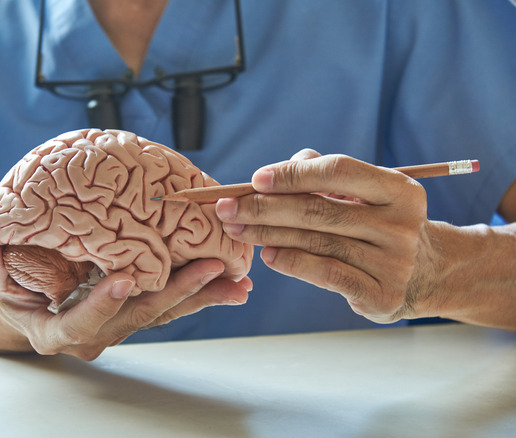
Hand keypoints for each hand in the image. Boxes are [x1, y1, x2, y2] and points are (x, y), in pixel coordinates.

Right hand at [0, 234, 250, 359]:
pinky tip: (229, 284)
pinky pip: (166, 304)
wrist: (23, 307)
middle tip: (210, 272)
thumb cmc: (6, 293)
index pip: (82, 322)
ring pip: (161, 313)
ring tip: (237, 283)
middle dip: (176, 295)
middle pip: (138, 318)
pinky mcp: (132, 309)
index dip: (102, 303)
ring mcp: (117, 324)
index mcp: (58, 331)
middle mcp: (94, 333)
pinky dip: (197, 293)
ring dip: (200, 298)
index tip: (123, 280)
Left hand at [216, 149, 435, 322]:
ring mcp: (393, 262)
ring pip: (317, 243)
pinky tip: (268, 255)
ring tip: (238, 229)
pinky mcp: (380, 294)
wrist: (427, 275)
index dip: (293, 174)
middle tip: (228, 208)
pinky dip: (292, 262)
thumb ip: (326, 174)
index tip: (256, 179)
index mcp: (399, 190)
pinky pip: (326, 274)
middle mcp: (400, 224)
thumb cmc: (379, 223)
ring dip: (269, 234)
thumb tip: (283, 166)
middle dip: (265, 208)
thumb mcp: (367, 193)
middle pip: (319, 210)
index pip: (338, 171)